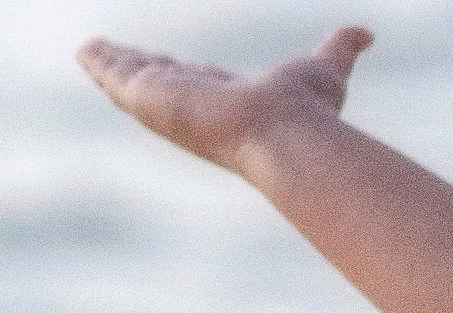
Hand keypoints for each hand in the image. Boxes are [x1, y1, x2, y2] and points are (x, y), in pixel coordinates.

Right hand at [75, 23, 372, 172]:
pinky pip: (119, 78)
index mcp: (229, 103)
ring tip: (89, 52)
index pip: (199, 84)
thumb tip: (367, 35)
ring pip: (135, 81)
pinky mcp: (153, 100)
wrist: (288, 138)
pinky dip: (102, 65)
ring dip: (112, 65)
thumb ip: (341, 50)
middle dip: (138, 69)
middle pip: (161, 82)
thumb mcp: (327, 72)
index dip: (182, 74)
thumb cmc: (309, 113)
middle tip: (114, 58)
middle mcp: (199, 107)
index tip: (168, 68)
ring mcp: (174, 106)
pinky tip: (85, 53)